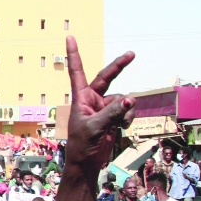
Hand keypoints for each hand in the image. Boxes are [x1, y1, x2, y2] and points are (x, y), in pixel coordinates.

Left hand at [64, 37, 135, 175]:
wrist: (87, 164)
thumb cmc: (82, 146)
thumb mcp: (95, 128)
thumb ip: (113, 113)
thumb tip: (130, 100)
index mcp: (80, 97)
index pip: (77, 71)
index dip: (74, 54)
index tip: (69, 37)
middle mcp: (92, 99)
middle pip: (107, 77)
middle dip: (119, 66)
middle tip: (132, 54)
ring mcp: (103, 107)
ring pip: (123, 100)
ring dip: (125, 111)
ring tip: (118, 125)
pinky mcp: (113, 116)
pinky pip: (127, 110)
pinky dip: (128, 118)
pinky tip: (122, 128)